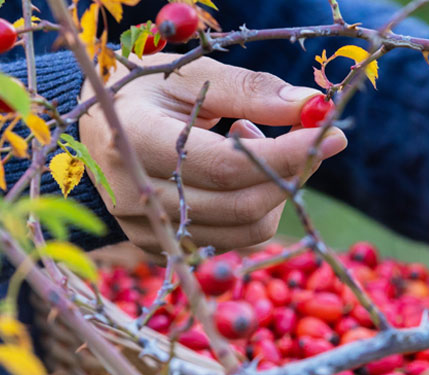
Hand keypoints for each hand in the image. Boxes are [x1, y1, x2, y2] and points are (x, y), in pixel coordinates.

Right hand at [79, 54, 347, 252]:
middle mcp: (134, 193)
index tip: (332, 134)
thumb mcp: (191, 74)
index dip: (285, 154)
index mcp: (133, 139)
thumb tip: (311, 105)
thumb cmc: (145, 89)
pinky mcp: (160, 247)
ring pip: (244, 230)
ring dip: (274, 191)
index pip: (226, 164)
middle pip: (240, 204)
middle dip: (291, 173)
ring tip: (254, 143)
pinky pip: (231, 240)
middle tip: (310, 138)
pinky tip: (236, 170)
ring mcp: (145, 227)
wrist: (96, 126)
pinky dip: (253, 207)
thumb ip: (250, 88)